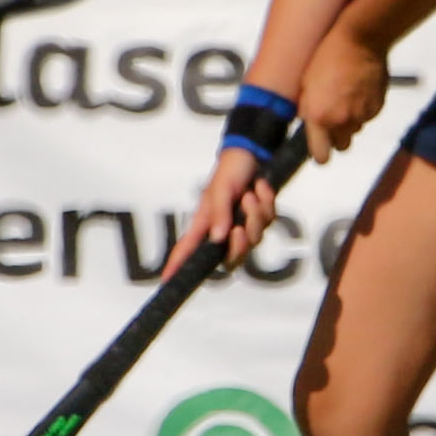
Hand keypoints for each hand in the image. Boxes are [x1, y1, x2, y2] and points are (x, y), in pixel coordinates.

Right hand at [162, 146, 276, 279]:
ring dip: (256, 214)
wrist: (252, 154)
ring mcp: (243, 226)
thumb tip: (218, 239)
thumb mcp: (221, 189)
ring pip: (256, 239)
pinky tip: (259, 188)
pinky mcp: (259, 219)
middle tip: (240, 228)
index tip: (166, 281)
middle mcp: (222, 230)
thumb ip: (219, 213)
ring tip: (249, 194)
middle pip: (232, 259)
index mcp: (205, 223)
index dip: (176, 266)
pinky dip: (266, 202)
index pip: (187, 249)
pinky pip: (269, 221)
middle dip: (241, 246)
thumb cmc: (229, 171)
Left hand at [298, 18, 388, 163]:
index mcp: (319, 117)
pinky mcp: (377, 107)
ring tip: (347, 94)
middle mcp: (341, 121)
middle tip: (334, 117)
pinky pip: (368, 115)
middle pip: (342, 146)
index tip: (321, 148)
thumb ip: (306, 108)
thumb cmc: (327, 56)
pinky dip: (364, 107)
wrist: (359, 39)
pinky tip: (359, 88)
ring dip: (351, 119)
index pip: (321, 156)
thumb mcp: (306, 82)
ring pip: (356, 129)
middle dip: (338, 136)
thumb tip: (307, 121)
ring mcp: (362, 115)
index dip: (321, 154)